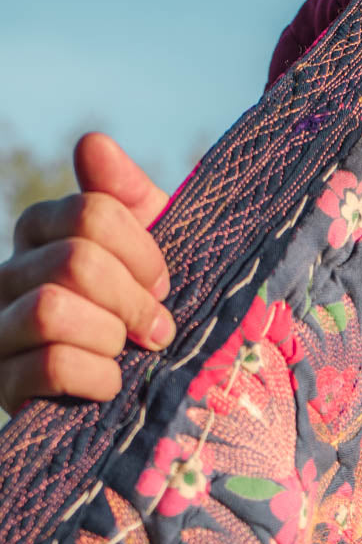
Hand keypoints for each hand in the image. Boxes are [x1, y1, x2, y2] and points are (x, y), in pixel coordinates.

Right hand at [0, 132, 174, 413]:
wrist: (154, 398)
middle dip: (132, 301)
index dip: (142, 252)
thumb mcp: (153, 254)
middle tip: (156, 329)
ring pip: (51, 311)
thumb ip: (128, 198)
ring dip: (111, 338)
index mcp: (42, 233)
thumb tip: (92, 144)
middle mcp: (9, 275)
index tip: (162, 285)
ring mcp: (1, 330)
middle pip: (75, 261)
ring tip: (128, 356)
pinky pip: (50, 366)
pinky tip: (111, 385)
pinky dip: (97, 377)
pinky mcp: (7, 385)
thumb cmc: (152, 317)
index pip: (89, 212)